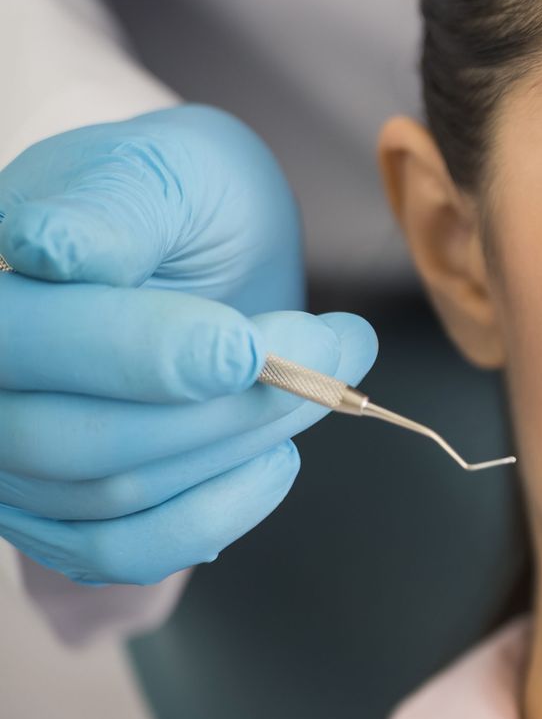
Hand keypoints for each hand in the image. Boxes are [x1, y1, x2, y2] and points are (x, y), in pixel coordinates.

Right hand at [0, 105, 376, 583]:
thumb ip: (114, 207)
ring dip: (240, 442)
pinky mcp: (57, 512)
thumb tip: (51, 249)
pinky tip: (276, 454)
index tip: (246, 346)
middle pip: (72, 438)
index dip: (136, 354)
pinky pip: (122, 551)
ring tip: (326, 375)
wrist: (196, 244)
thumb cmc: (173, 197)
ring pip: (112, 494)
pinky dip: (215, 514)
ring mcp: (6, 457)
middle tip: (331, 346)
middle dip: (223, 404)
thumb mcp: (159, 167)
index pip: (18, 340)